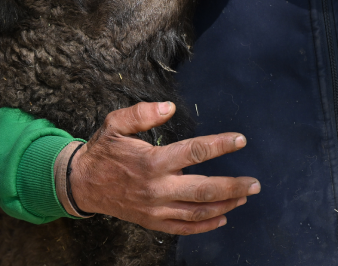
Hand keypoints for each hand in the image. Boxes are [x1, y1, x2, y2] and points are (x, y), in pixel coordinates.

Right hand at [59, 101, 259, 234]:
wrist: (82, 184)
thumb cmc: (102, 152)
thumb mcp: (115, 124)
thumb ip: (141, 113)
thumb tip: (169, 108)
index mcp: (152, 161)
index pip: (194, 152)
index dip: (220, 145)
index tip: (240, 140)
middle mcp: (157, 188)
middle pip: (204, 189)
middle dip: (234, 186)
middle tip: (255, 183)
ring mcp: (156, 209)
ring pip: (198, 211)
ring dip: (225, 204)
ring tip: (243, 196)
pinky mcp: (152, 222)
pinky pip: (185, 228)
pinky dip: (206, 225)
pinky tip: (222, 216)